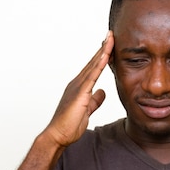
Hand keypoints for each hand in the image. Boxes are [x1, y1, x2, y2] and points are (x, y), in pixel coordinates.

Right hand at [44, 31, 113, 146]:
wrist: (58, 136)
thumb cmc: (69, 125)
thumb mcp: (87, 110)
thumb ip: (95, 100)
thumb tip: (102, 92)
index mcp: (80, 87)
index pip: (93, 68)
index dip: (102, 56)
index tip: (109, 45)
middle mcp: (77, 83)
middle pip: (93, 62)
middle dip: (103, 48)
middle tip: (111, 34)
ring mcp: (77, 87)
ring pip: (93, 65)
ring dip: (102, 51)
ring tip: (110, 38)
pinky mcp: (80, 93)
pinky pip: (92, 75)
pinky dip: (99, 64)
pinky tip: (106, 55)